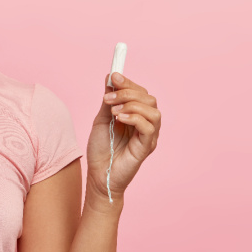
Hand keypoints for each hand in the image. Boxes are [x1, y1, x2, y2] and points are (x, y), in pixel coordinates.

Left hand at [85, 72, 160, 199]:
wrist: (98, 174)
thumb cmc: (101, 149)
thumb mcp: (102, 119)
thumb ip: (108, 100)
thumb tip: (110, 77)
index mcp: (136, 115)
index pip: (140, 92)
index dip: (128, 83)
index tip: (113, 76)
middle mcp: (146, 123)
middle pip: (149, 98)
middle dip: (128, 92)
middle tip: (108, 98)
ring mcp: (148, 135)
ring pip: (153, 111)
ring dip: (132, 105)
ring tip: (114, 111)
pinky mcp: (147, 147)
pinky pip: (150, 127)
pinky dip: (135, 118)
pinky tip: (120, 119)